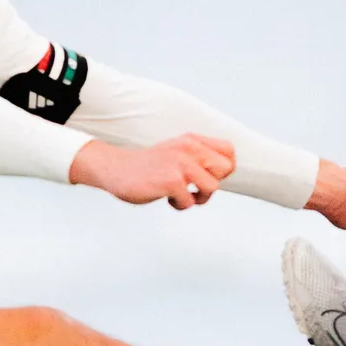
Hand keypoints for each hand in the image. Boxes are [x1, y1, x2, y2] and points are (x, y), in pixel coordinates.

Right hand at [70, 135, 235, 209]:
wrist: (116, 169)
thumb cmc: (150, 166)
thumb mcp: (177, 152)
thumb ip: (199, 156)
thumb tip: (227, 169)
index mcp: (192, 140)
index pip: (229, 152)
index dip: (223, 169)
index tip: (205, 175)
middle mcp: (189, 148)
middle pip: (226, 169)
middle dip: (213, 183)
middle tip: (194, 186)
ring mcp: (180, 164)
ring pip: (213, 187)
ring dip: (198, 198)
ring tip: (181, 195)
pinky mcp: (171, 181)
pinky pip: (190, 201)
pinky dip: (179, 205)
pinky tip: (165, 197)